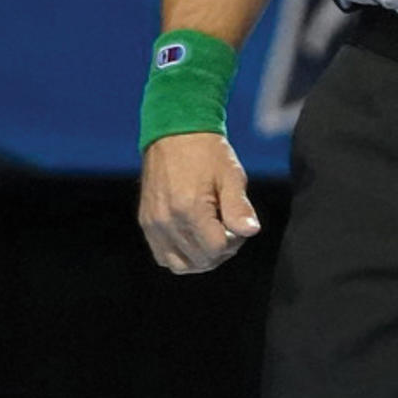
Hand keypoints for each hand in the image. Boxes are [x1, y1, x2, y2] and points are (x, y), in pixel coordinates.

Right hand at [139, 131, 260, 274]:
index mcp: (189, 209)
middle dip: (221, 251)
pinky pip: (162, 255)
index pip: (216, 249)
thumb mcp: (231, 175)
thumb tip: (250, 231)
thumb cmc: (208, 152)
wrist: (176, 133)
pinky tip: (196, 239)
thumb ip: (239, 207)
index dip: (235, 242)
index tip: (239, 225)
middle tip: (230, 229)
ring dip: (201, 259)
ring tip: (214, 236)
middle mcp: (167, 221)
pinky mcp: (146, 223)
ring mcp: (153, 224)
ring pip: (179, 264)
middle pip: (199, 260)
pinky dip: (181, 255)